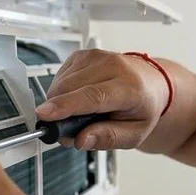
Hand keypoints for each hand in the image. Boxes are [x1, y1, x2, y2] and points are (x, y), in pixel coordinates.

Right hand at [37, 49, 169, 150]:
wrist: (151, 84)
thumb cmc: (143, 108)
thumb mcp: (134, 134)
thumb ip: (108, 138)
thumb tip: (80, 140)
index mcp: (130, 88)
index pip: (93, 96)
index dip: (65, 107)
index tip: (45, 115)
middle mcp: (113, 66)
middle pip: (71, 88)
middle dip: (59, 112)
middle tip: (68, 130)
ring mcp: (96, 57)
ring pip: (61, 83)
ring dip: (61, 103)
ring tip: (81, 113)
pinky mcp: (83, 54)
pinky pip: (60, 76)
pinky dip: (62, 92)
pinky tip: (78, 98)